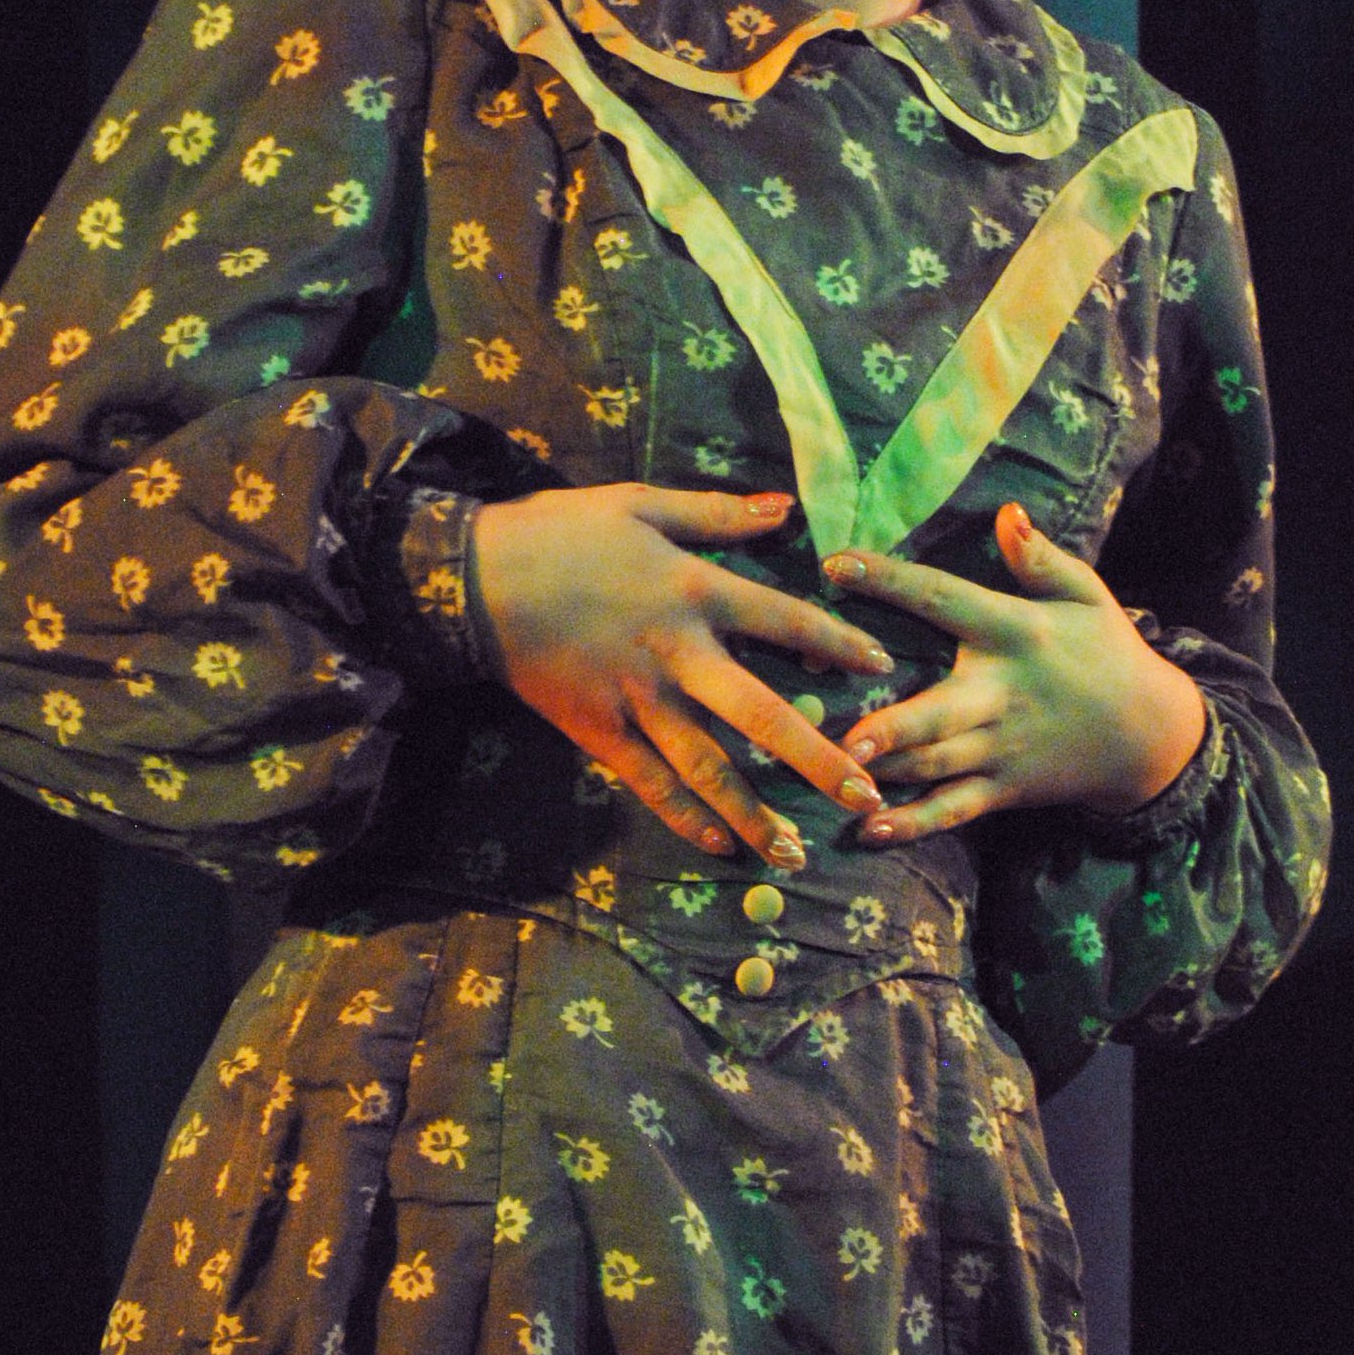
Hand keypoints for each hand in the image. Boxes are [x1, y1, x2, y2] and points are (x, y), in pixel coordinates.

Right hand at [473, 483, 893, 862]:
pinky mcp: (598, 732)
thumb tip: (783, 508)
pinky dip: (684, 816)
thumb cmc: (557, 533)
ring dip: (754, 811)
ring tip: (793, 851)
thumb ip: (715, 513)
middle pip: (761, 714)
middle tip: (864, 795)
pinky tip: (718, 846)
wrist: (469, 578)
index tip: (884, 668)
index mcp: (694, 592)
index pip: (785, 621)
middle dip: (816, 758)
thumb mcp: (639, 504)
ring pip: (708, 766)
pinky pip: (649, 783)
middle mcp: (676, 655)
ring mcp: (636, 701)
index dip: (839, 643)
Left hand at [821, 499, 1207, 841]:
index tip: (836, 565)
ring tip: (833, 777)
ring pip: (935, 765)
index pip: (943, 600)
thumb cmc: (1107, 653)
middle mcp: (1001, 693)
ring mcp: (1001, 748)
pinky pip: (954, 809)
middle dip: (890, 727)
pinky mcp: (1004, 788)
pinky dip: (914, 824)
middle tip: (837, 735)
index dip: (890, 581)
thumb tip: (1007, 511)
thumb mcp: (1087, 595)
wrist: (1151, 736)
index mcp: (1014, 632)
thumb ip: (1041, 558)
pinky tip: (871, 831)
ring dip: (885, 773)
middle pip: (937, 711)